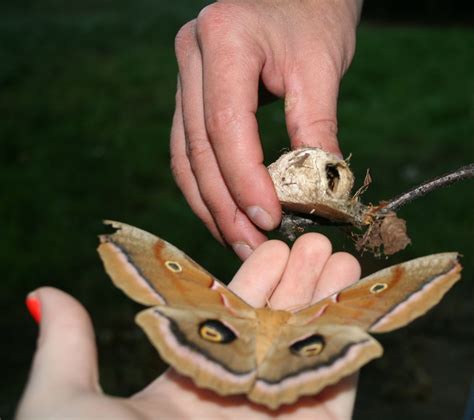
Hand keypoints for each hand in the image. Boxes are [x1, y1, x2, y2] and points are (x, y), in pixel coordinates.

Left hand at [17, 233, 359, 418]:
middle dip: (299, 283)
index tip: (272, 247)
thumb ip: (67, 345)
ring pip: (310, 350)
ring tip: (342, 257)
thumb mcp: (63, 400)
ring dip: (330, 303)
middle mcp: (233, 400)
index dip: (253, 281)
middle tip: (315, 241)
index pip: (227, 321)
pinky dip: (353, 343)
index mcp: (185, 387)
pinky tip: (359, 301)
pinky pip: (338, 384)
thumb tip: (44, 294)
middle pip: (274, 328)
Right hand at [170, 0, 362, 258]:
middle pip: (199, 148)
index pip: (226, 127)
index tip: (269, 221)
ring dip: (209, 204)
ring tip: (235, 239)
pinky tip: (224, 213)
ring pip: (185, 156)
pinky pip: (189, 149)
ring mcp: (184, 76)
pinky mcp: (190, 95)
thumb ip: (315, 128)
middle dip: (224, 205)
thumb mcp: (321, 66)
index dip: (245, 181)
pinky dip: (206, 186)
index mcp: (223, 39)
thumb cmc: (314, 16)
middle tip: (250, 245)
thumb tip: (318, 196)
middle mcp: (190, 56)